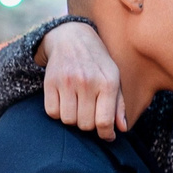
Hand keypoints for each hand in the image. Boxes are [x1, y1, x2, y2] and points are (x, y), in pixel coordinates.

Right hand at [38, 21, 125, 139]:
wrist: (71, 36)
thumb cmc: (97, 61)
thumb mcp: (113, 77)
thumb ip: (119, 104)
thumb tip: (122, 128)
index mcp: (107, 82)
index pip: (104, 121)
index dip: (105, 134)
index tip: (106, 135)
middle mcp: (87, 82)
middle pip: (85, 124)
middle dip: (88, 124)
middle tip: (90, 113)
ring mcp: (67, 82)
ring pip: (68, 120)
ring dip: (72, 118)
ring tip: (77, 106)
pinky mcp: (50, 82)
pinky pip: (52, 112)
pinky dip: (58, 112)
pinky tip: (64, 102)